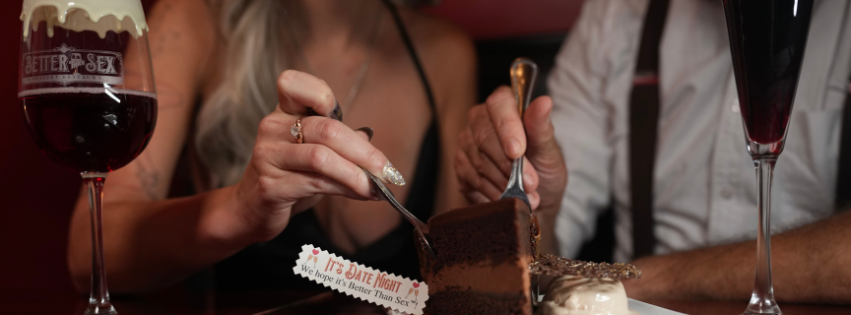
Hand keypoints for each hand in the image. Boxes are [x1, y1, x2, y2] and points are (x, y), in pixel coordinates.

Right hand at [230, 70, 397, 241]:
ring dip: (357, 175)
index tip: (350, 121)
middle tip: (387, 171)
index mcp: (284, 112)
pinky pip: (315, 183)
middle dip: (364, 153)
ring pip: (322, 158)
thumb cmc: (288, 176)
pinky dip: (345, 189)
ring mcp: (268, 155)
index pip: (294, 84)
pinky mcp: (270, 185)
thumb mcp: (315, 153)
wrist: (251, 210)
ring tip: (376, 188)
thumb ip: (340, 143)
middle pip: (326, 129)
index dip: (323, 95)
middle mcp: (272, 127)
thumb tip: (372, 146)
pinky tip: (360, 195)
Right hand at [456, 86, 566, 213]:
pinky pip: (473, 178)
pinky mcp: (461, 166)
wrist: (533, 198)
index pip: (499, 104)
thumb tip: (544, 102)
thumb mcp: (549, 151)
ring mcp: (467, 142)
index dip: (507, 126)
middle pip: (484, 136)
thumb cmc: (543, 169)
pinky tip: (508, 197)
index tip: (517, 151)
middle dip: (508, 164)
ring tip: (525, 196)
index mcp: (506, 105)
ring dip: (504, 182)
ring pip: (478, 161)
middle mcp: (481, 119)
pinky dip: (493, 191)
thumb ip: (542, 128)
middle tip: (530, 184)